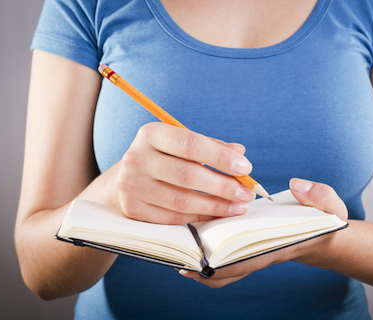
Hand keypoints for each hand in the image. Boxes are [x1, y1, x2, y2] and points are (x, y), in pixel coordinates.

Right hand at [115, 122, 255, 224]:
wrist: (126, 177)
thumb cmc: (164, 157)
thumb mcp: (181, 144)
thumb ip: (210, 146)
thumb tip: (239, 153)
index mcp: (151, 134)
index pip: (190, 144)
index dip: (220, 157)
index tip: (245, 167)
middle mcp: (136, 158)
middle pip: (187, 175)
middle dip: (223, 186)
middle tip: (246, 193)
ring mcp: (131, 186)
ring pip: (181, 200)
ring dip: (216, 206)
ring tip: (239, 206)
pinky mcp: (133, 209)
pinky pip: (173, 217)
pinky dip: (200, 216)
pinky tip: (218, 214)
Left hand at [179, 178, 347, 287]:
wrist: (325, 234)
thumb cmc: (326, 221)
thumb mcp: (331, 207)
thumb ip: (320, 196)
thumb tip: (298, 185)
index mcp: (280, 246)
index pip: (249, 259)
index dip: (224, 265)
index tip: (200, 265)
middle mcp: (264, 253)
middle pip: (231, 268)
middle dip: (206, 267)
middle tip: (180, 261)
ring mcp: (256, 252)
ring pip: (226, 267)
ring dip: (204, 264)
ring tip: (181, 257)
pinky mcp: (251, 246)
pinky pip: (228, 259)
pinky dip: (211, 259)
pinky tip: (195, 247)